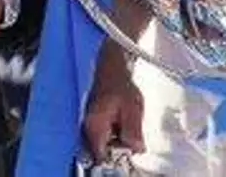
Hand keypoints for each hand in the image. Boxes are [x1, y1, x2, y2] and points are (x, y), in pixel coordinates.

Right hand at [82, 44, 144, 160]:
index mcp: (95, 126)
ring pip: (105, 144)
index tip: (127, 150)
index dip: (116, 156)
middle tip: (131, 134)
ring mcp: (90, 126)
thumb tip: (137, 149)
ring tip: (126, 122)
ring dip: (118, 139)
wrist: (112, 68)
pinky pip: (106, 136)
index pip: (101, 155)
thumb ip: (133, 130)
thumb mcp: (132, 107)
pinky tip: (122, 121)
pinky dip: (116, 132)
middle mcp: (88, 128)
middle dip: (119, 147)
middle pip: (103, 152)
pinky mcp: (94, 123)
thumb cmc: (119, 83)